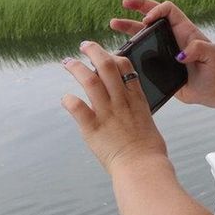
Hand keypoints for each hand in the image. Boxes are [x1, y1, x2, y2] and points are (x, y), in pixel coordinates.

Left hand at [61, 41, 167, 171]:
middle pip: (107, 66)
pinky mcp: (92, 128)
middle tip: (84, 46)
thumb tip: (134, 112)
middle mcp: (121, 102)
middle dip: (94, 51)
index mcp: (136, 100)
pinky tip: (65, 99)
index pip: (126, 67)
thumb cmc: (149, 152)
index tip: (107, 55)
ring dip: (76, 67)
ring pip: (89, 80)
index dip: (115, 56)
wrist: (143, 169)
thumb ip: (138, 113)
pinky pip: (77, 107)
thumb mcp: (148, 124)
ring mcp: (106, 113)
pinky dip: (68, 100)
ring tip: (68, 62)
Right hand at [110, 0, 214, 105]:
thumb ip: (201, 49)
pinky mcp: (157, 62)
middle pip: (152, 14)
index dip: (156, 9)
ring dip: (128, 25)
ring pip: (143, 32)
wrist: (209, 91)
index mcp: (184, 29)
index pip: (168, 9)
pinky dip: (129, 47)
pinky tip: (119, 49)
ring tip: (113, 23)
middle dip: (138, 6)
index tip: (147, 20)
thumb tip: (181, 54)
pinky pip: (141, 51)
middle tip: (124, 2)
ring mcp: (163, 48)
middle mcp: (172, 36)